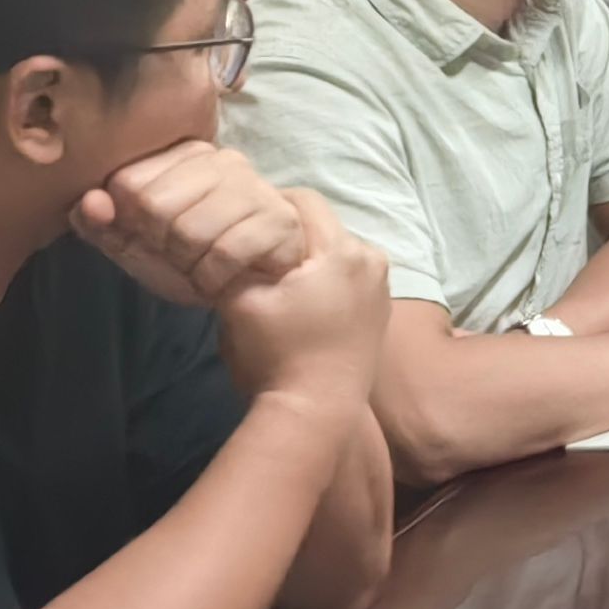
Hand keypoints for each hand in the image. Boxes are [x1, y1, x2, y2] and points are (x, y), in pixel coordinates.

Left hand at [74, 140, 311, 310]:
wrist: (258, 284)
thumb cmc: (193, 256)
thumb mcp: (135, 243)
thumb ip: (100, 223)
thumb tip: (90, 202)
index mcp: (183, 154)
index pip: (127, 184)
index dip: (132, 222)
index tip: (153, 236)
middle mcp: (223, 160)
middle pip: (156, 206)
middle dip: (162, 245)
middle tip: (183, 254)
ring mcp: (256, 188)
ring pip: (190, 232)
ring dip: (190, 266)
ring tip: (204, 266)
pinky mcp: (280, 220)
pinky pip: (226, 254)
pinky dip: (215, 279)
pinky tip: (224, 278)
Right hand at [206, 189, 390, 409]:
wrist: (318, 407)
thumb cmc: (276, 352)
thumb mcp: (240, 300)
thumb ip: (234, 257)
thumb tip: (227, 234)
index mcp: (343, 250)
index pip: (303, 200)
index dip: (267, 203)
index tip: (240, 221)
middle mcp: (372, 258)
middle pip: (322, 224)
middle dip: (287, 232)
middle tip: (252, 249)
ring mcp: (381, 284)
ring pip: (334, 248)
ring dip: (305, 254)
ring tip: (273, 275)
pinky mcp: (380, 306)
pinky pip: (347, 272)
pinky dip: (323, 275)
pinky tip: (298, 297)